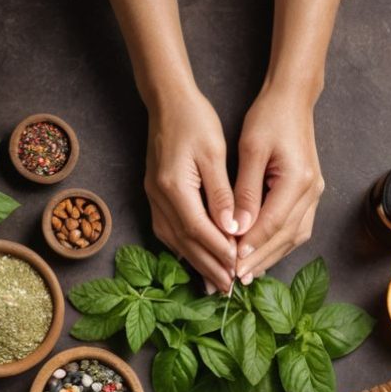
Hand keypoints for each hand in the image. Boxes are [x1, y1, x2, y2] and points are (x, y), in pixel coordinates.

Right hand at [144, 89, 237, 291]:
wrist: (167, 102)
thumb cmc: (195, 121)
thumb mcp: (214, 154)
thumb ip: (222, 193)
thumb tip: (231, 229)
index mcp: (174, 186)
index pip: (199, 229)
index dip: (218, 252)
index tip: (237, 268)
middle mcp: (159, 197)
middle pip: (185, 243)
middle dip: (208, 267)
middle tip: (227, 289)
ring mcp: (153, 199)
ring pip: (175, 242)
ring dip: (196, 264)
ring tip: (214, 284)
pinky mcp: (155, 198)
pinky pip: (169, 233)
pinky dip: (184, 251)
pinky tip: (195, 262)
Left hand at [234, 87, 324, 283]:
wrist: (292, 99)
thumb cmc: (268, 118)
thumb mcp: (251, 150)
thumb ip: (245, 191)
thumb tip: (237, 227)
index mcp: (298, 179)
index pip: (273, 223)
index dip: (252, 245)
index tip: (232, 263)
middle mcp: (312, 191)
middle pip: (285, 237)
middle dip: (261, 259)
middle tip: (237, 278)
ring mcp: (314, 194)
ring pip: (293, 237)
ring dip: (270, 256)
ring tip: (247, 273)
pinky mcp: (310, 195)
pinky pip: (296, 229)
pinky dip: (278, 245)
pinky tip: (261, 254)